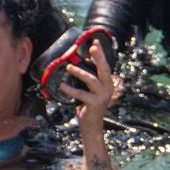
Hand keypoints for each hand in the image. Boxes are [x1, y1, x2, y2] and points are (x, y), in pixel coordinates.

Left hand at [59, 40, 115, 169]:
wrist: (91, 127)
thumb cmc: (87, 108)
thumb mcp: (87, 92)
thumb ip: (83, 82)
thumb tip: (70, 66)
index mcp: (107, 84)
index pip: (104, 66)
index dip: (100, 54)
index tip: (94, 42)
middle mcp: (107, 88)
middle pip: (104, 69)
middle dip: (98, 57)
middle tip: (92, 47)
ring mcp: (102, 96)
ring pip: (92, 80)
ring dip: (80, 72)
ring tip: (69, 66)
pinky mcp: (95, 104)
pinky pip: (81, 94)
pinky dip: (70, 90)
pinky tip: (62, 86)